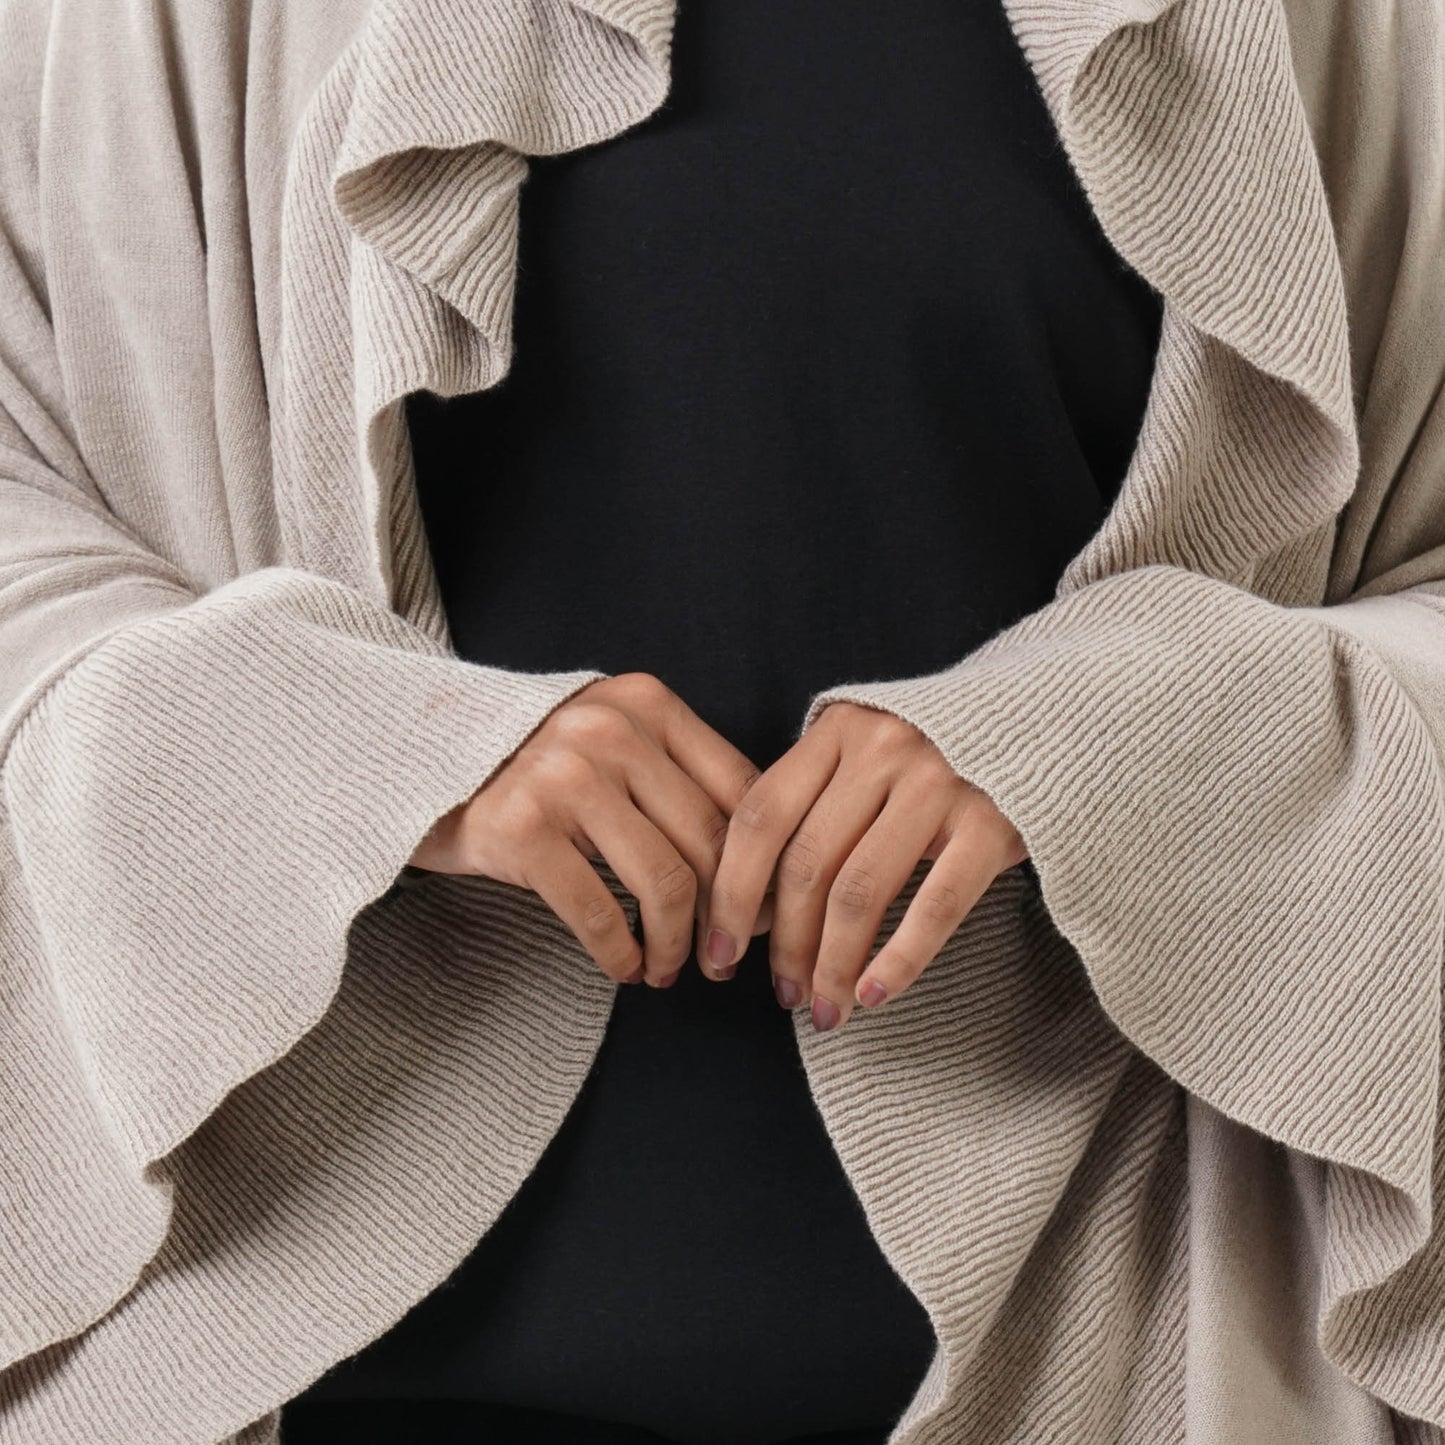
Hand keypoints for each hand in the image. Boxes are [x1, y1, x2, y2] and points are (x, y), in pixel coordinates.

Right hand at [408, 672, 762, 987]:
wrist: (419, 756)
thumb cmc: (531, 762)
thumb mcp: (610, 739)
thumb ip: (676, 777)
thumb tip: (757, 867)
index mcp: (647, 703)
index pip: (741, 789)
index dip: (762, 864)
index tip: (763, 912)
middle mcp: (612, 729)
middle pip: (709, 842)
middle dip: (727, 916)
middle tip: (723, 956)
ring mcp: (565, 775)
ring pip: (664, 881)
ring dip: (677, 943)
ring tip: (669, 967)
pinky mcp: (522, 828)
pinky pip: (599, 912)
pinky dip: (623, 954)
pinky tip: (626, 968)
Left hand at [704, 701, 1027, 1031]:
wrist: (1047, 723)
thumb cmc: (935, 753)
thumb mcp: (866, 752)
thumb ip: (813, 802)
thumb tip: (754, 906)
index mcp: (838, 730)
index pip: (761, 817)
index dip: (733, 892)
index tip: (720, 951)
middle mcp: (883, 748)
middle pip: (807, 865)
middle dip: (786, 945)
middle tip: (783, 994)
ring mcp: (941, 782)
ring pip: (860, 893)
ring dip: (833, 965)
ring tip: (826, 1010)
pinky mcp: (993, 823)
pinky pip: (935, 907)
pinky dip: (898, 961)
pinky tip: (873, 996)